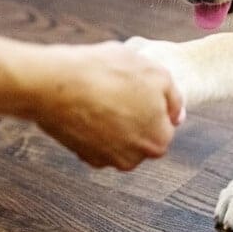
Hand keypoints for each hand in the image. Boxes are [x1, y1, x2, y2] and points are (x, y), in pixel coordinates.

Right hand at [27, 41, 183, 169]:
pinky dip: (93, 123)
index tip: (139, 86)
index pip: (165, 124)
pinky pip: (95, 138)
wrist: (55, 84)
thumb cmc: (108, 74)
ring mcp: (104, 159)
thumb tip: (177, 115)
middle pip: (141, 133)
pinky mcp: (80, 154)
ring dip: (114, 118)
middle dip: (135, 113)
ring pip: (119, 136)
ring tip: (103, 92)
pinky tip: (87, 102)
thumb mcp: (156, 73)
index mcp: (158, 141)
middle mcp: (133, 159)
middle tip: (120, 88)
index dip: (154, 101)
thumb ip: (174, 97)